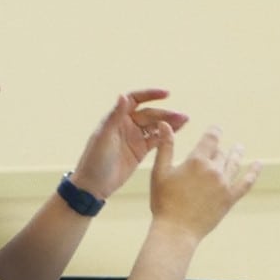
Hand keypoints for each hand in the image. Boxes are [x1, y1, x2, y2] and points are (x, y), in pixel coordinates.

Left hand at [69, 89, 188, 198]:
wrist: (94, 185)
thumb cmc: (94, 160)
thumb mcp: (104, 137)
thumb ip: (115, 116)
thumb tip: (123, 95)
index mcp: (116, 118)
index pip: (135, 100)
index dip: (150, 95)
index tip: (166, 94)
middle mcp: (126, 125)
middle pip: (150, 114)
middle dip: (166, 113)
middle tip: (182, 116)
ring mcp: (134, 138)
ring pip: (155, 126)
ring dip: (169, 123)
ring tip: (185, 121)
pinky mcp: (140, 151)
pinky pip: (156, 140)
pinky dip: (167, 136)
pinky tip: (177, 133)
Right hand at [149, 124, 259, 240]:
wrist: (177, 230)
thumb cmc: (164, 201)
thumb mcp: (160, 171)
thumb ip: (166, 146)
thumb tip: (165, 124)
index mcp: (196, 161)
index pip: (211, 138)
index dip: (214, 131)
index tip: (216, 129)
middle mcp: (213, 170)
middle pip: (220, 153)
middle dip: (218, 149)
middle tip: (216, 149)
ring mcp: (224, 185)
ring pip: (234, 163)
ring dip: (237, 154)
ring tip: (240, 148)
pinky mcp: (230, 199)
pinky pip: (246, 182)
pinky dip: (254, 172)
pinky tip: (259, 165)